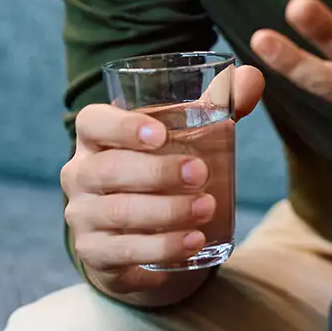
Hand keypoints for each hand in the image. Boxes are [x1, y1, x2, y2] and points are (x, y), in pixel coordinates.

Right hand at [59, 65, 264, 295]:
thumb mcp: (184, 134)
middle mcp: (80, 174)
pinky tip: (192, 243)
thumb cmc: (160, 165)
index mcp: (96, 137)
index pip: (92, 122)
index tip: (160, 133)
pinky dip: (160, 248)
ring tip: (206, 209)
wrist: (136, 231)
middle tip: (201, 175)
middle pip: (108, 170)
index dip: (121, 126)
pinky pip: (122, 252)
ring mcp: (83, 215)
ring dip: (165, 212)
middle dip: (157, 173)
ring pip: (117, 213)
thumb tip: (251, 77)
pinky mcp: (95, 253)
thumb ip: (216, 105)